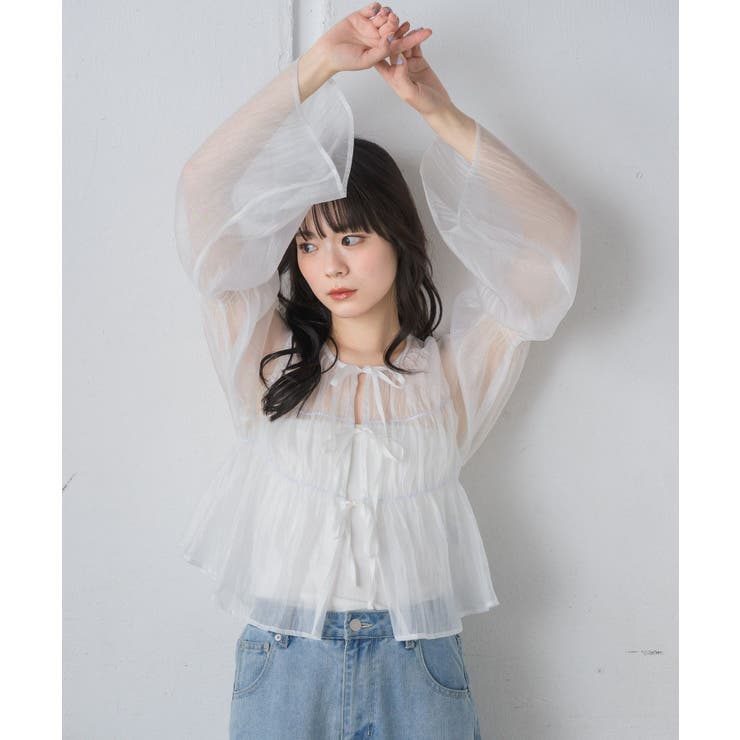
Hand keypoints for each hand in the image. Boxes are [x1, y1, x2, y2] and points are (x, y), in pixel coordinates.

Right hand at [312, 3, 431, 74]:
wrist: (326, 52)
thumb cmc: (345, 61)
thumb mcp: (367, 60)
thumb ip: (381, 51)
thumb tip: (393, 40)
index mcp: (382, 51)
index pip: (402, 43)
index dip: (415, 37)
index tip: (428, 32)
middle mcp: (377, 38)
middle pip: (394, 27)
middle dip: (396, 23)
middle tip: (392, 21)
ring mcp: (369, 27)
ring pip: (385, 16)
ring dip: (387, 14)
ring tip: (382, 16)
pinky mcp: (360, 16)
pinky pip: (373, 8)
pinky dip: (375, 6)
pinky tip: (374, 10)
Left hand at [372, 24, 451, 116]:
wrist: (439, 106)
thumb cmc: (424, 104)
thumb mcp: (410, 92)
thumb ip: (402, 76)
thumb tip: (398, 58)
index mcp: (391, 78)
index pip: (381, 60)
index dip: (380, 48)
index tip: (382, 36)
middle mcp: (398, 69)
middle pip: (392, 50)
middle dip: (393, 36)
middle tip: (394, 24)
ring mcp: (408, 64)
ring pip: (404, 45)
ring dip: (405, 35)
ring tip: (407, 24)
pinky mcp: (419, 61)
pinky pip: (416, 47)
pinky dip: (417, 38)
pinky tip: (418, 30)